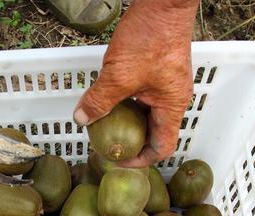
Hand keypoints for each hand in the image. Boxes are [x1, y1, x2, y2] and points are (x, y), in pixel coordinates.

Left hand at [73, 0, 197, 166]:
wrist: (163, 1)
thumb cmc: (149, 37)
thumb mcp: (118, 75)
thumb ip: (100, 101)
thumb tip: (81, 119)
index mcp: (172, 106)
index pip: (162, 147)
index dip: (140, 160)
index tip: (118, 161)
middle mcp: (173, 98)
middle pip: (154, 132)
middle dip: (131, 142)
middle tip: (107, 146)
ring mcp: (167, 84)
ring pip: (147, 114)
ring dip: (127, 122)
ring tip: (104, 126)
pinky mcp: (159, 70)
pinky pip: (143, 96)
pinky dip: (127, 103)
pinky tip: (108, 100)